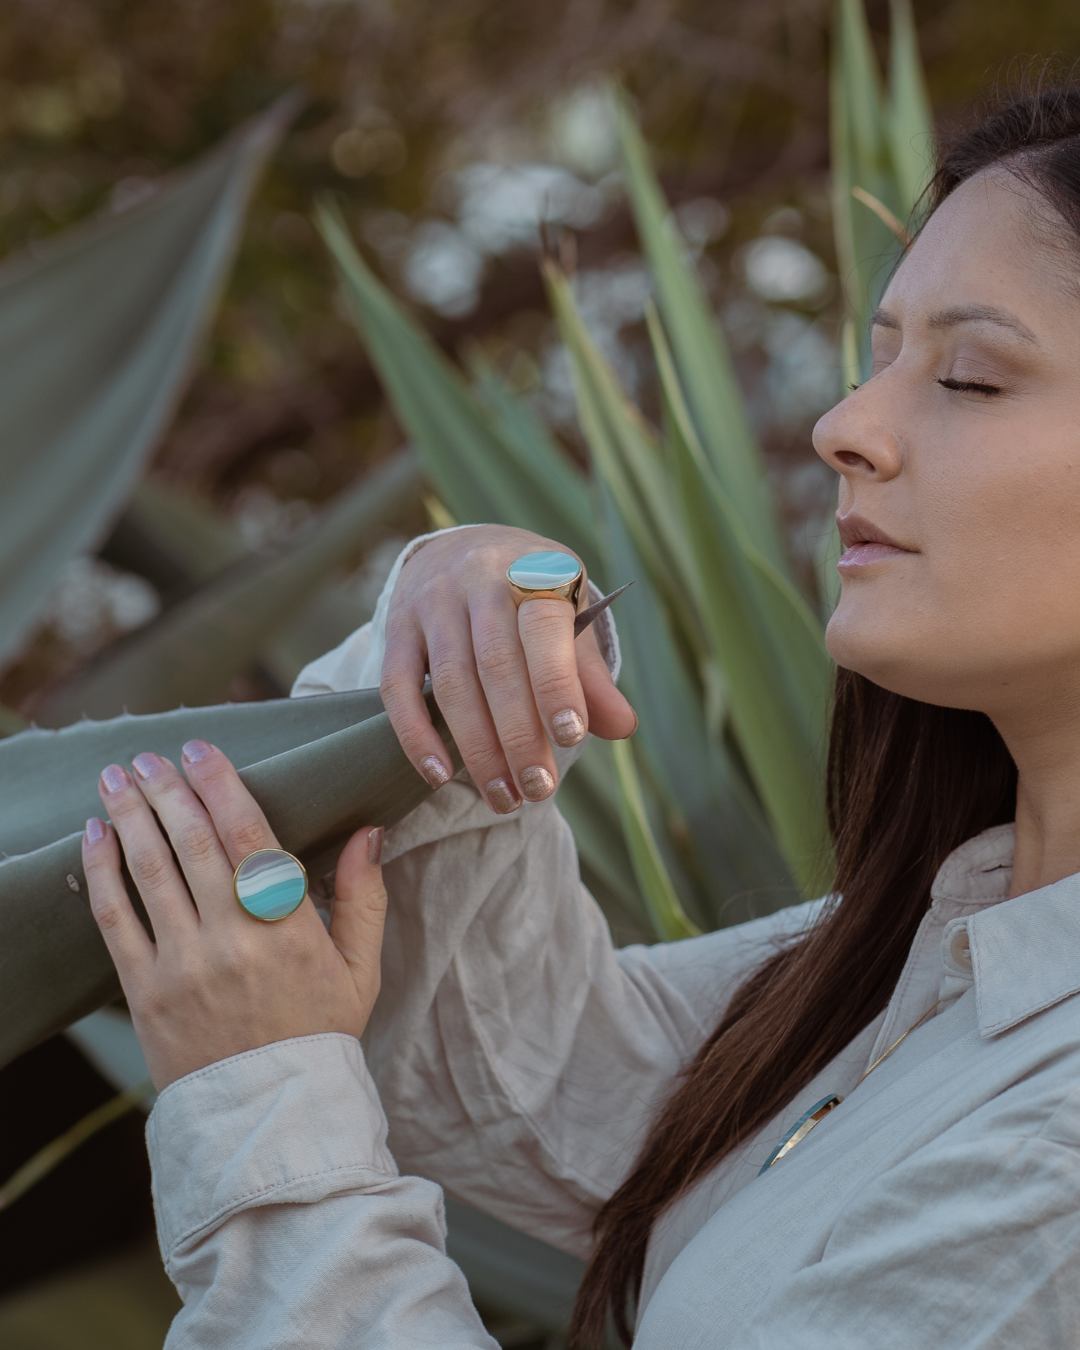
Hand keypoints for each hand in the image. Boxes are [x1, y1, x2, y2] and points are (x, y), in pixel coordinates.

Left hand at [82, 739, 386, 1093]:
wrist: (268, 1114)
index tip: (202, 750)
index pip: (250, 838)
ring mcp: (183, 965)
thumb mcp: (360, 968)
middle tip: (152, 755)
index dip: (221, 787)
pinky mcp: (145, 991)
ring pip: (150, 871)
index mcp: (288, 929)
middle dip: (168, 789)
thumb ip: (365, 898)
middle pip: (192, 843)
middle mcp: (232, 939)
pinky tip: (96, 834)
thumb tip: (369, 832)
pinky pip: (116, 918)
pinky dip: (102, 871)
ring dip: (131, 815)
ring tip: (119, 777)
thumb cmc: (319, 1033)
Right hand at [381, 525, 637, 814]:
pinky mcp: (397, 627)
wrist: (461, 547)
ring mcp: (433, 602)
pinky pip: (398, 686)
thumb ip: (587, 672)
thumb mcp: (568, 614)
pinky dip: (416, 735)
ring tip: (503, 796)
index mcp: (534, 571)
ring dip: (477, 748)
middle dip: (519, 735)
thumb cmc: (528, 594)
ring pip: (452, 682)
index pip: (545, 629)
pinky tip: (438, 775)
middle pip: (497, 665)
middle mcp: (480, 580)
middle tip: (539, 790)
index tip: (571, 736)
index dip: (557, 684)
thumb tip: (622, 727)